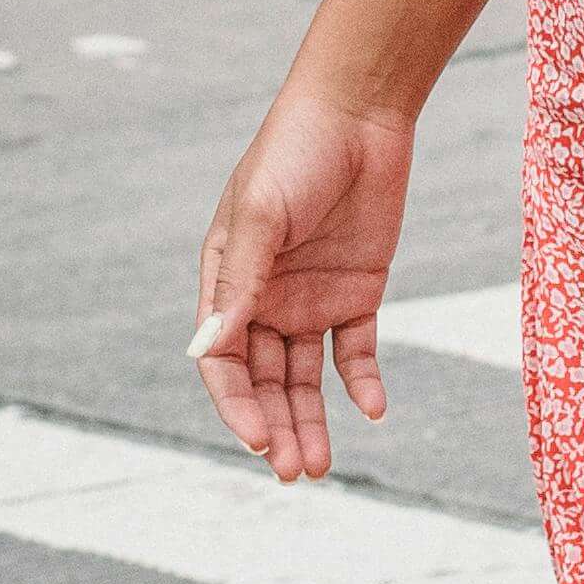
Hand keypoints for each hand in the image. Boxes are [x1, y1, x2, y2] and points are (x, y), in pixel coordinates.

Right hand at [188, 85, 409, 482]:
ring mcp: (311, 299)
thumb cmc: (295, 152)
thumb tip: (210, 348)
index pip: (223, 361)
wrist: (360, 113)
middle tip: (296, 471)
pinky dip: (363, 383)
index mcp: (227, 281)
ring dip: (312, 420)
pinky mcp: (358, 292)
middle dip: (277, 428)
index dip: (236, 405)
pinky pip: (357, 351)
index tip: (260, 440)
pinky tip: (373, 409)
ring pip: (306, 378)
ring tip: (322, 465)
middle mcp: (264, 299)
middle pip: (266, 381)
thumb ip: (240, 281)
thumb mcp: (262, 214)